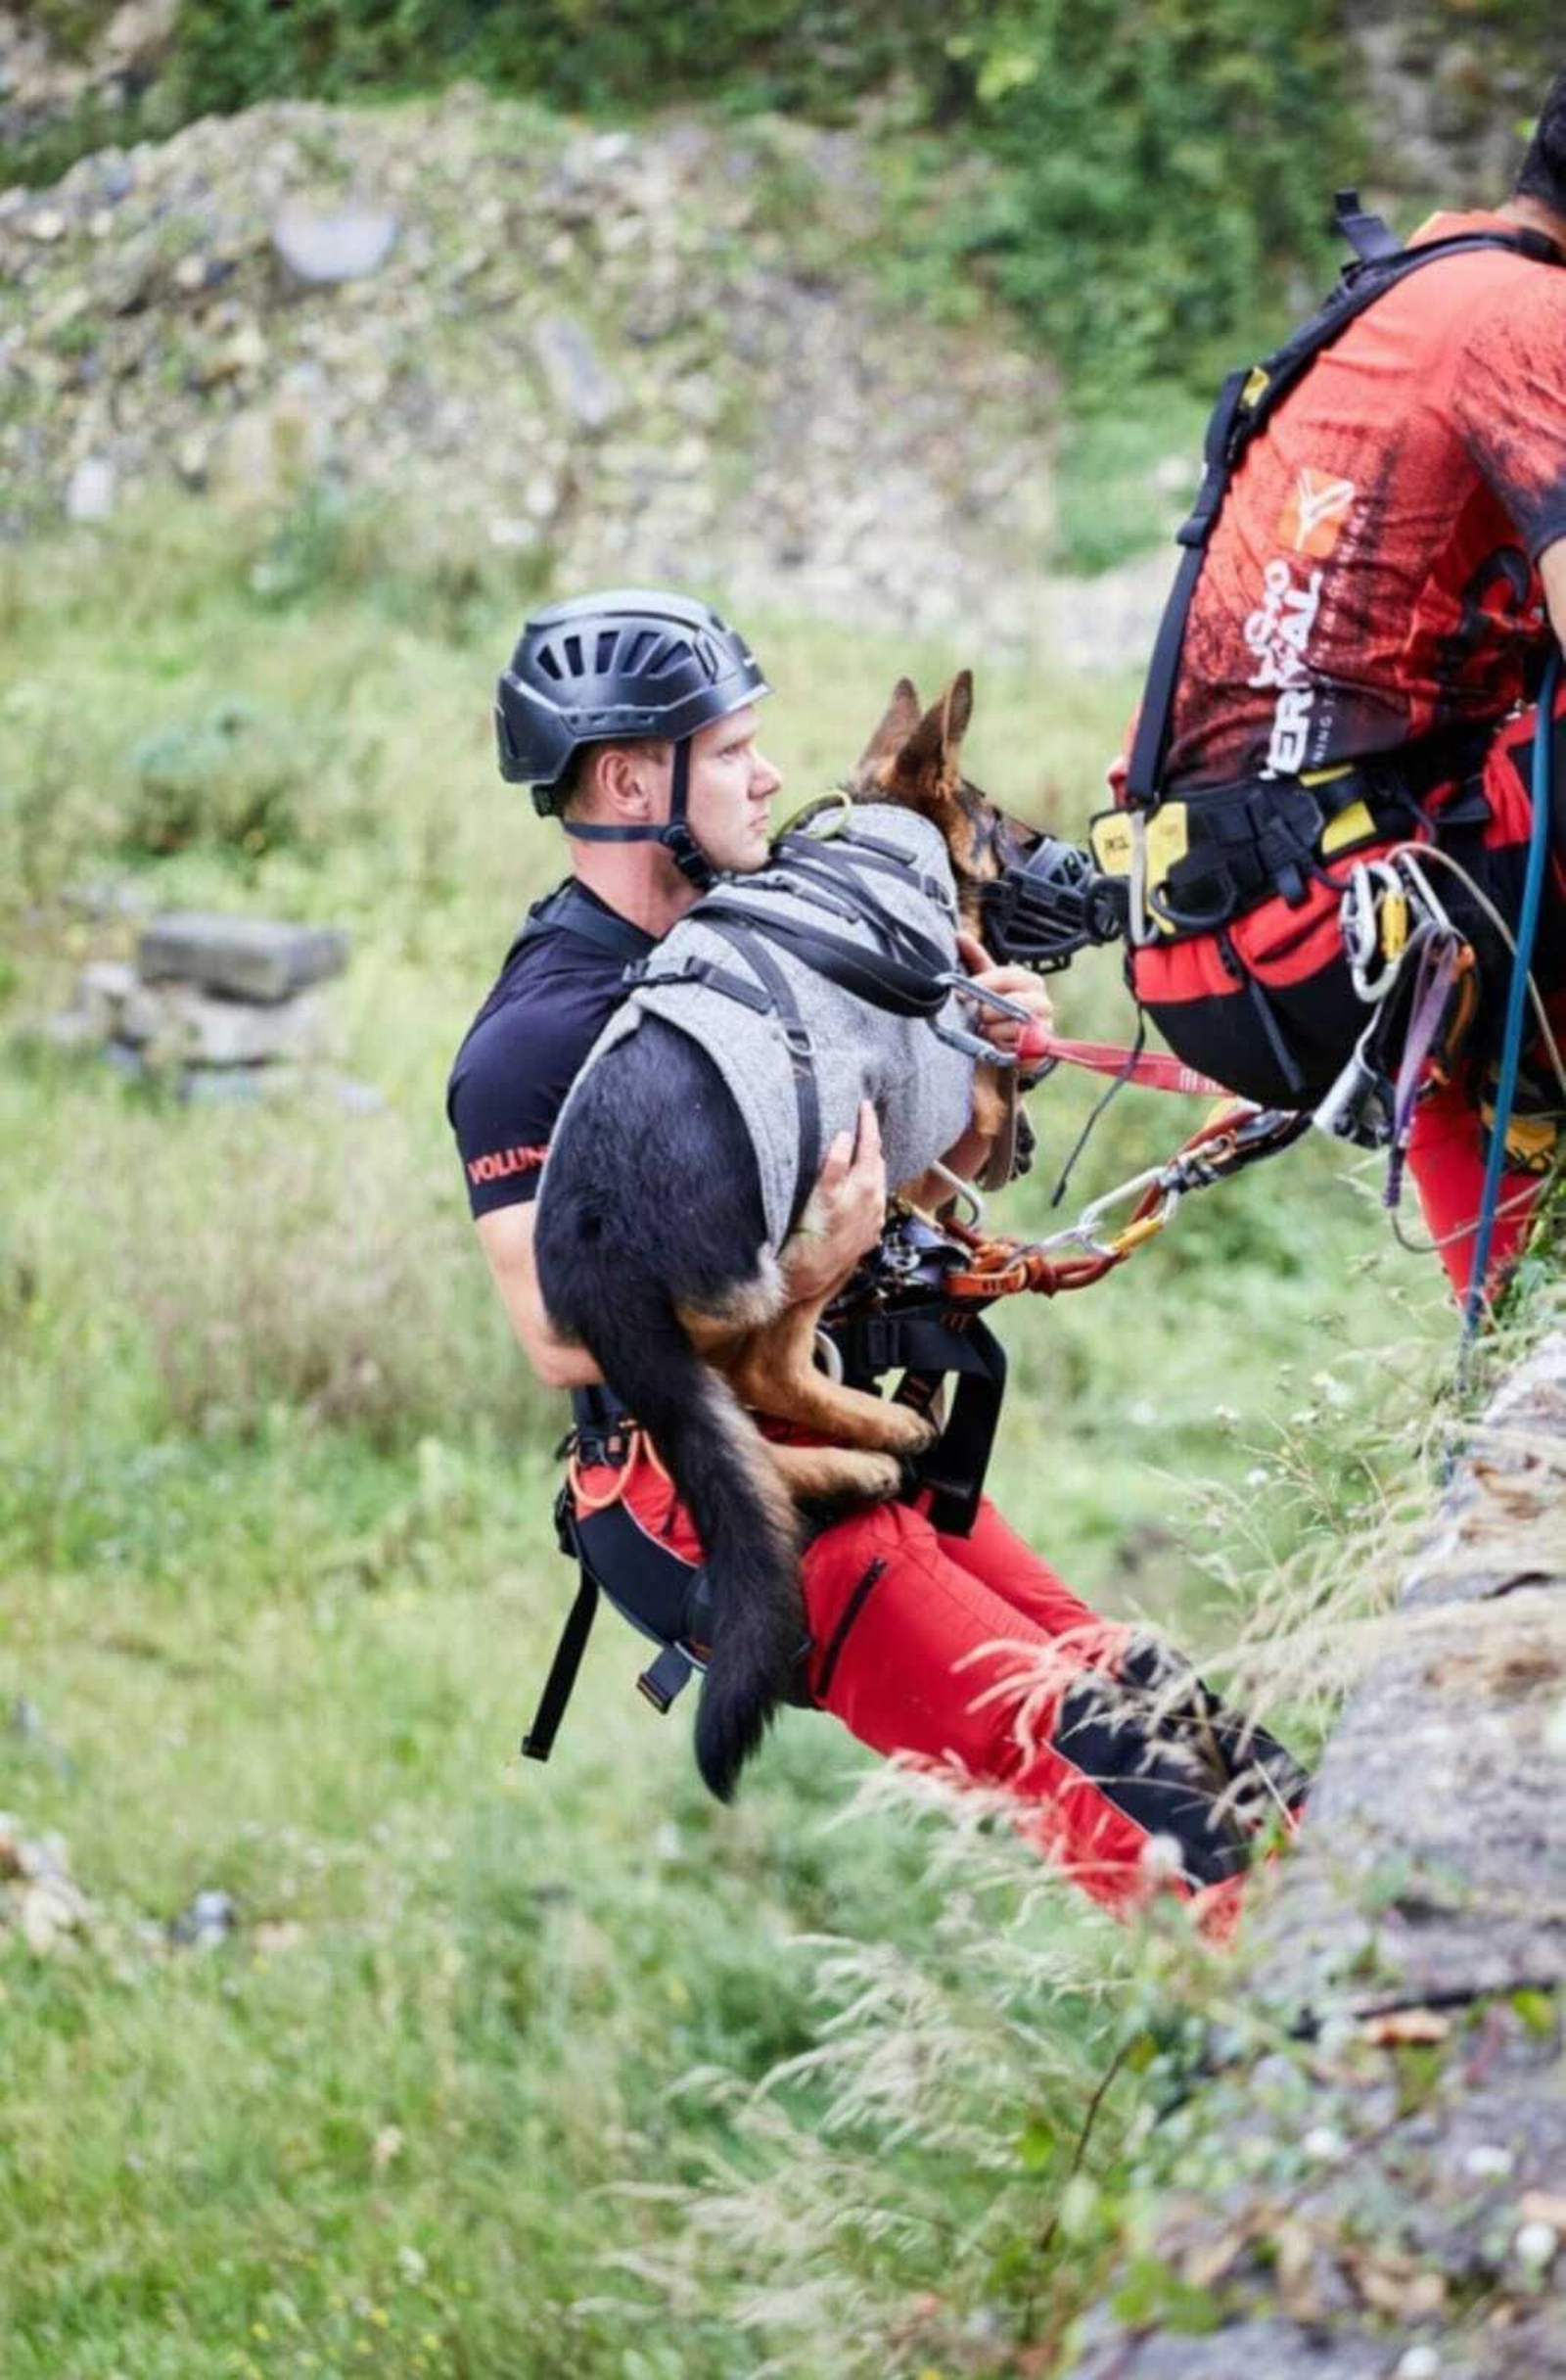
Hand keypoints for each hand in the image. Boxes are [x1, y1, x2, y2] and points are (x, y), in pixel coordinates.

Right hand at [780, 1100, 886, 1303]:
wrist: (809, 1273)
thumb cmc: (810, 1232)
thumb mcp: (819, 1193)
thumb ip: (834, 1163)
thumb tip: (845, 1136)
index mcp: (866, 1186)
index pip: (871, 1145)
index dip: (868, 1122)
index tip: (864, 1105)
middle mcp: (876, 1201)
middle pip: (876, 1162)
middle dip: (869, 1142)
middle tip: (858, 1125)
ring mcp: (874, 1218)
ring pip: (876, 1182)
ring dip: (868, 1165)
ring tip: (855, 1153)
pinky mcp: (868, 1232)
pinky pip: (873, 1202)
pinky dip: (866, 1188)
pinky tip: (854, 1188)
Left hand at [955, 929, 1054, 1057]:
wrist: (1008, 1045)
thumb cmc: (998, 1010)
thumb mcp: (987, 983)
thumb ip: (975, 959)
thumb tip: (960, 936)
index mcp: (1028, 981)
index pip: (1007, 976)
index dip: (983, 984)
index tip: (963, 994)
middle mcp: (1042, 1001)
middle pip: (1012, 1002)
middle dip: (988, 1012)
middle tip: (978, 1016)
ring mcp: (1045, 1025)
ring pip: (1013, 1026)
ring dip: (993, 1031)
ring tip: (988, 1031)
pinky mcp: (1042, 1048)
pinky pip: (1019, 1047)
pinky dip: (1004, 1046)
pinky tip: (999, 1044)